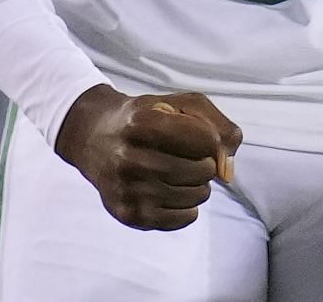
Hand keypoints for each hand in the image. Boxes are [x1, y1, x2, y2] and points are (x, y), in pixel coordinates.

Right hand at [53, 84, 240, 230]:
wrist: (93, 137)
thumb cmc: (145, 117)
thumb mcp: (179, 103)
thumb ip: (217, 125)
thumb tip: (228, 170)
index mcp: (141, 123)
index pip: (206, 139)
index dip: (209, 138)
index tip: (195, 135)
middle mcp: (130, 157)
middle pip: (203, 170)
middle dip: (203, 162)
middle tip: (184, 155)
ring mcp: (128, 189)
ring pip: (197, 196)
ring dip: (196, 185)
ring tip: (175, 172)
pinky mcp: (130, 214)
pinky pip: (185, 218)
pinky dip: (186, 206)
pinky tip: (169, 190)